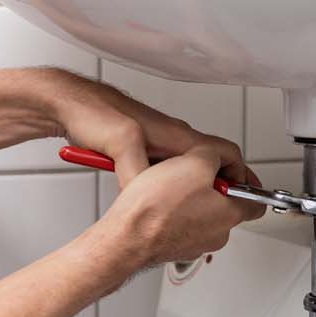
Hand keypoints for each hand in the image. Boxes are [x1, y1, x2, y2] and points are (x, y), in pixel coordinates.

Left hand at [37, 69, 263, 190]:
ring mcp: (157, 144)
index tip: (246, 197)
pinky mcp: (141, 151)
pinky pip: (167, 173)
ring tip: (202, 211)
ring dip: (199, 189)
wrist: (68, 104)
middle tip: (229, 212)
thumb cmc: (94, 113)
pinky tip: (164, 202)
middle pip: (211, 165)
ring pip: (189, 171)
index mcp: (176, 135)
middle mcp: (172, 138)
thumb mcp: (119, 143)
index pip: (225, 153)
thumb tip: (144, 194)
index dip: (240, 176)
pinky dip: (173, 188)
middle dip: (222, 188)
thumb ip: (135, 169)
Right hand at [97, 145, 260, 269]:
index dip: (245, 181)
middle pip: (224, 203)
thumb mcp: (195, 161)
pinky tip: (155, 202)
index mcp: (230, 215)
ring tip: (167, 186)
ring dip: (188, 197)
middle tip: (190, 172)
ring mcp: (194, 243)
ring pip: (199, 212)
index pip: (256, 201)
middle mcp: (217, 234)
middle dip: (210, 185)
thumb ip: (215, 154)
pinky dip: (170, 211)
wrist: (124, 239)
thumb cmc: (155, 209)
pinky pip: (178, 223)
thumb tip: (216, 155)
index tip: (231, 171)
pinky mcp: (173, 246)